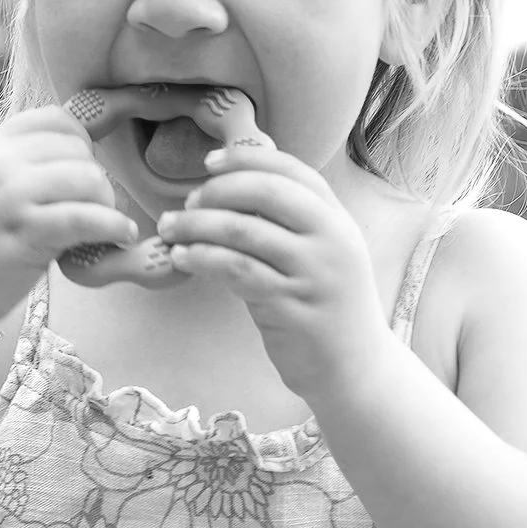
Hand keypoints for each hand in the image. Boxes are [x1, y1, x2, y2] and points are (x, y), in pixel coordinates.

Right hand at [0, 107, 134, 333]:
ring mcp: (8, 197)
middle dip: (98, 181)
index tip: (83, 177)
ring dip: (108, 204)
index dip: (83, 145)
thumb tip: (93, 133)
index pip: (56, 119)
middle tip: (99, 210)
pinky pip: (84, 218)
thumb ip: (27, 163)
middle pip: (78, 149)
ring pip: (88, 178)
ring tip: (107, 225)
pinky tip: (121, 238)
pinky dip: (113, 227)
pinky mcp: (23, 234)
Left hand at [156, 145, 390, 401]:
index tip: (210, 164)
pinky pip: (237, 272)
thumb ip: (289, 223)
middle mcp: (332, 240)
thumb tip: (230, 188)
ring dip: (197, 225)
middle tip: (187, 202)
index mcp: (338, 220)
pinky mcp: (291, 308)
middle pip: (267, 192)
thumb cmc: (326, 306)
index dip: (247, 160)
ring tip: (170, 229)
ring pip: (244, 232)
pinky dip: (203, 258)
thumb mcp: (321, 255)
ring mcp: (313, 274)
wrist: (356, 368)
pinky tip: (183, 258)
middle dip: (218, 190)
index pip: (292, 171)